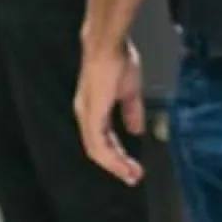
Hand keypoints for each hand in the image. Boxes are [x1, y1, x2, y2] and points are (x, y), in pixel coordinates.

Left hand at [73, 40, 146, 185]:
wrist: (108, 44)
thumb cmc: (117, 59)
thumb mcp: (129, 90)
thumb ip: (132, 112)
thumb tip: (136, 129)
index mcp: (94, 109)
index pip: (103, 140)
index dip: (117, 156)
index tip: (133, 168)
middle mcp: (86, 114)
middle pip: (98, 150)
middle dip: (117, 166)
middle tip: (133, 177)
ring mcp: (87, 115)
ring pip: (97, 150)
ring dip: (115, 165)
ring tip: (132, 174)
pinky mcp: (91, 114)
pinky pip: (98, 144)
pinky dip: (111, 157)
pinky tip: (122, 163)